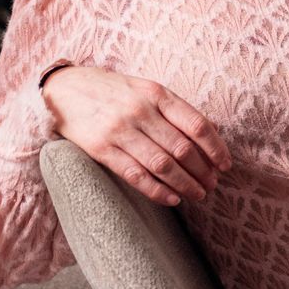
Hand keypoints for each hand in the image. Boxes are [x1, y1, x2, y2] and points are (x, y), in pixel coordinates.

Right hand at [42, 65, 231, 206]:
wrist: (63, 89)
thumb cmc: (113, 91)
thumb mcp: (145, 89)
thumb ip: (173, 110)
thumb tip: (209, 135)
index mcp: (157, 94)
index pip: (197, 125)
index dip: (215, 148)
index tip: (225, 165)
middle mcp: (140, 111)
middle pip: (182, 149)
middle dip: (202, 171)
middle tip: (212, 184)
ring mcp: (120, 131)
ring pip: (162, 165)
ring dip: (185, 184)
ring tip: (198, 194)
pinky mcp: (101, 149)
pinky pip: (135, 175)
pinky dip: (157, 191)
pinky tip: (172, 199)